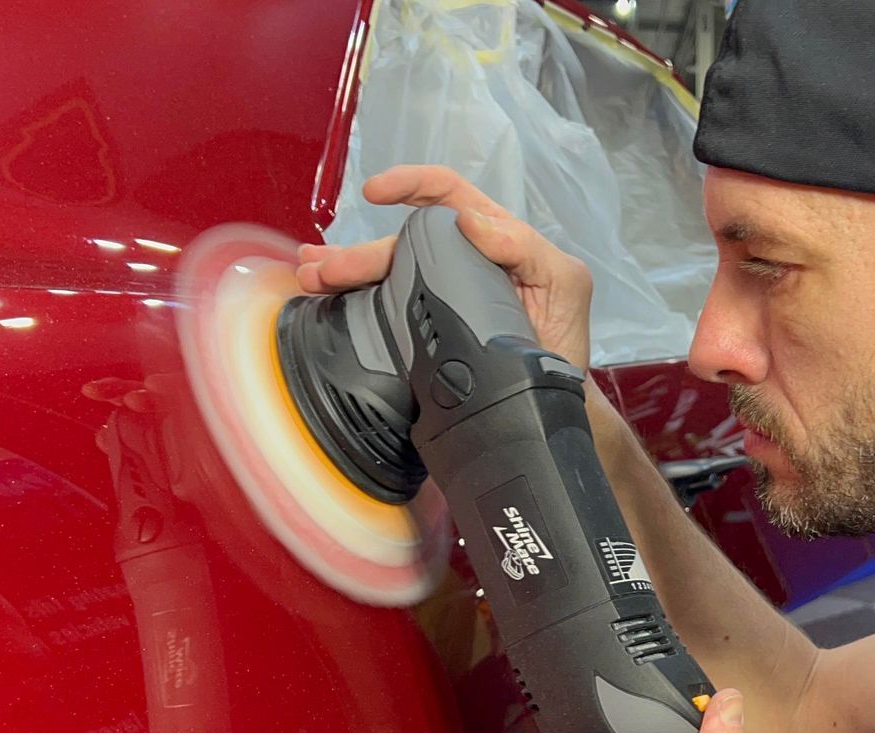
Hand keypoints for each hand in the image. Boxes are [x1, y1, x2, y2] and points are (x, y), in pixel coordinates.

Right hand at [295, 165, 594, 369]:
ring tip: (309, 280)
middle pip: (402, 245)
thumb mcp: (565, 285)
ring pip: (384, 277)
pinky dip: (348, 306)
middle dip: (359, 252)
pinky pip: (384, 313)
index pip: (449, 196)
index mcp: (492, 240)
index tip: (376, 192)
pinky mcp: (425, 332)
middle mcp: (460, 262)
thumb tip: (474, 222)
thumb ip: (527, 249)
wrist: (553, 404)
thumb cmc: (563, 339)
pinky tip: (321, 306)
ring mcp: (440, 297)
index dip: (413, 185)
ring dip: (341, 275)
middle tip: (324, 269)